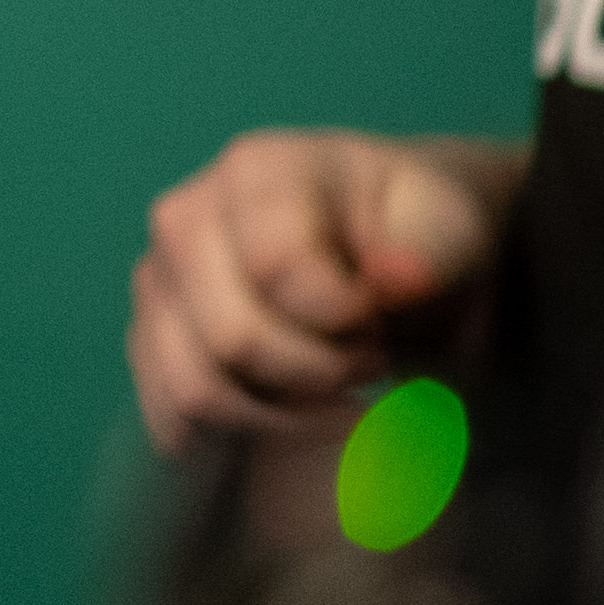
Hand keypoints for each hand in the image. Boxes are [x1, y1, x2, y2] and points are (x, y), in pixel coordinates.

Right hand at [130, 128, 519, 450]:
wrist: (390, 248)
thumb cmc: (417, 234)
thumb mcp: (451, 226)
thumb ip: (431, 248)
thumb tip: (396, 278)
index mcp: (257, 171)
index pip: (278, 270)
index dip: (343, 318)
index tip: (383, 317)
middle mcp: (186, 216)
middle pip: (233, 336)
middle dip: (320, 372)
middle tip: (371, 359)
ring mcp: (159, 278)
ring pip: (194, 386)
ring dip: (285, 414)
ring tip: (337, 389)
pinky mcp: (152, 334)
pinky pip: (173, 414)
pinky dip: (242, 433)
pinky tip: (296, 411)